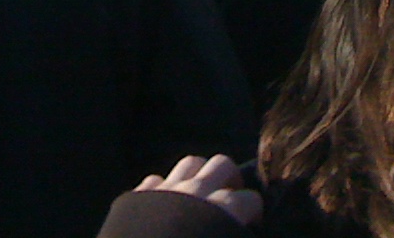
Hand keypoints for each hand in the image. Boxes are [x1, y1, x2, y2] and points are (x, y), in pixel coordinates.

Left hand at [134, 154, 261, 226]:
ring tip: (202, 193)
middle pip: (221, 165)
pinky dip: (165, 187)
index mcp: (220, 210)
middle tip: (231, 198)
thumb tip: (239, 232)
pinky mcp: (138, 197)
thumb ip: (228, 236)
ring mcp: (165, 190)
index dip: (254, 211)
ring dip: (200, 174)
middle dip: (231, 179)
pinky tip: (165, 202)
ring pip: (190, 163)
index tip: (252, 224)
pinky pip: (157, 179)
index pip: (249, 199)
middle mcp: (195, 192)